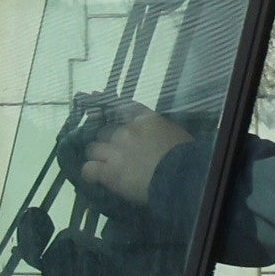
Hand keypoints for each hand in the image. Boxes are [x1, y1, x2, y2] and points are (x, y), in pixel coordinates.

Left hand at [73, 105, 191, 205]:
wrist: (182, 176)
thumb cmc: (186, 156)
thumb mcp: (174, 133)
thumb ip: (157, 129)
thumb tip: (152, 135)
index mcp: (145, 119)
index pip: (121, 106)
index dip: (107, 105)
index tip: (97, 99)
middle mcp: (125, 131)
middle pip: (104, 131)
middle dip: (107, 140)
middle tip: (114, 151)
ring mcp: (115, 151)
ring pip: (93, 148)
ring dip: (97, 155)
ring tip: (103, 164)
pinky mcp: (108, 172)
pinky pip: (88, 169)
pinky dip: (90, 172)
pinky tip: (94, 176)